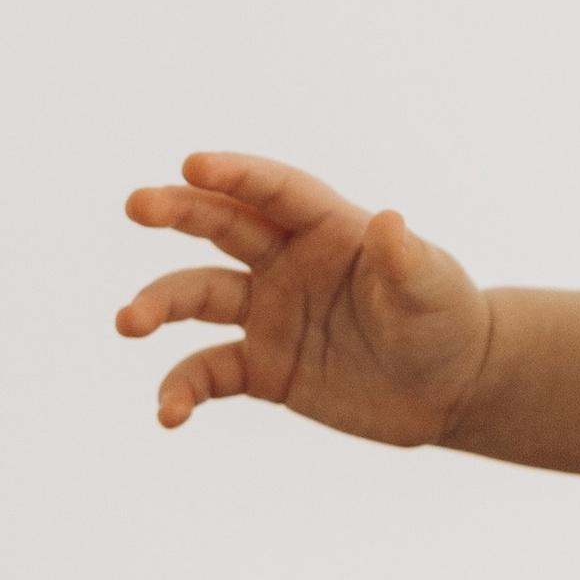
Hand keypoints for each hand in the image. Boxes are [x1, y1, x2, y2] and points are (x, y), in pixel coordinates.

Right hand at [117, 154, 491, 443]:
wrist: (449, 390)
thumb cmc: (446, 323)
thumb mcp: (434, 290)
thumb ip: (408, 262)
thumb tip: (390, 223)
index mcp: (330, 229)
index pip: (276, 193)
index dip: (237, 175)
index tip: (193, 165)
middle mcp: (288, 262)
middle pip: (222, 226)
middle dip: (178, 211)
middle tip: (137, 204)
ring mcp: (269, 314)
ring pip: (199, 297)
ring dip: (160, 304)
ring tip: (129, 322)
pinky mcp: (262, 368)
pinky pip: (208, 372)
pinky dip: (182, 390)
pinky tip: (169, 414)